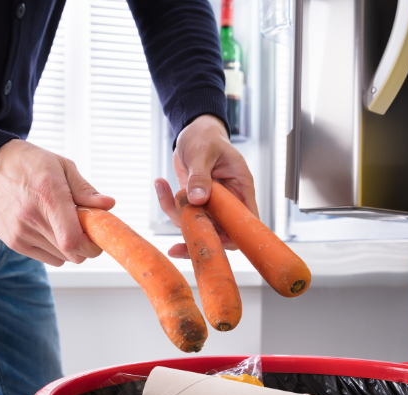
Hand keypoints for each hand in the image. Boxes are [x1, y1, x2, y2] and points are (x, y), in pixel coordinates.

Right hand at [0, 139, 114, 265]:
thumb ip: (85, 189)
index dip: (92, 245)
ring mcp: (20, 232)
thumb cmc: (29, 164)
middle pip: (72, 253)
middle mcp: (32, 217)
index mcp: (48, 195)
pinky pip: (46, 258)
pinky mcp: (13, 242)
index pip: (74, 239)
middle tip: (85, 229)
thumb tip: (108, 205)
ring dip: (69, 247)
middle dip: (85, 246)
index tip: (98, 237)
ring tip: (62, 224)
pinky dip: (54, 249)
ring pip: (61, 258)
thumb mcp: (61, 166)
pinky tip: (48, 229)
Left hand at [155, 114, 256, 258]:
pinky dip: (168, 204)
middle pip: (221, 232)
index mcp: (241, 187)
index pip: (246, 221)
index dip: (235, 236)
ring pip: (198, 227)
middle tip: (176, 248)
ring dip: (177, 217)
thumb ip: (200, 175)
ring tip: (162, 187)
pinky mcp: (195, 204)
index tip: (214, 241)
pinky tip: (160, 184)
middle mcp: (228, 200)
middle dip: (199, 241)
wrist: (193, 132)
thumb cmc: (206, 137)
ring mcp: (211, 205)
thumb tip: (197, 199)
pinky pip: (182, 215)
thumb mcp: (203, 151)